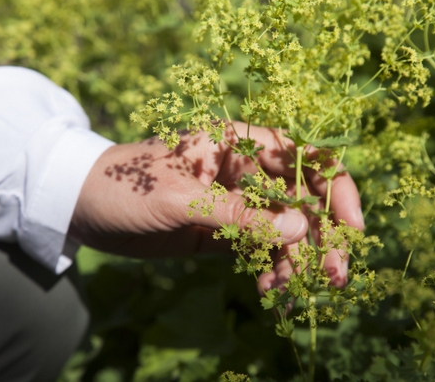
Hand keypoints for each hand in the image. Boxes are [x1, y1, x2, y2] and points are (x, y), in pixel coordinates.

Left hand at [69, 121, 363, 287]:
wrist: (82, 206)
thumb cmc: (125, 186)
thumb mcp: (179, 201)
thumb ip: (238, 215)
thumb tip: (300, 230)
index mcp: (238, 144)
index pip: (303, 157)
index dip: (336, 187)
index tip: (352, 226)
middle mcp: (246, 172)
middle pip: (303, 199)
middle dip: (323, 236)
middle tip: (333, 276)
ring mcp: (238, 203)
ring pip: (286, 229)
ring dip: (300, 259)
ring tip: (297, 290)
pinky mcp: (225, 231)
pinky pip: (262, 249)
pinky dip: (272, 268)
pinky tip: (270, 289)